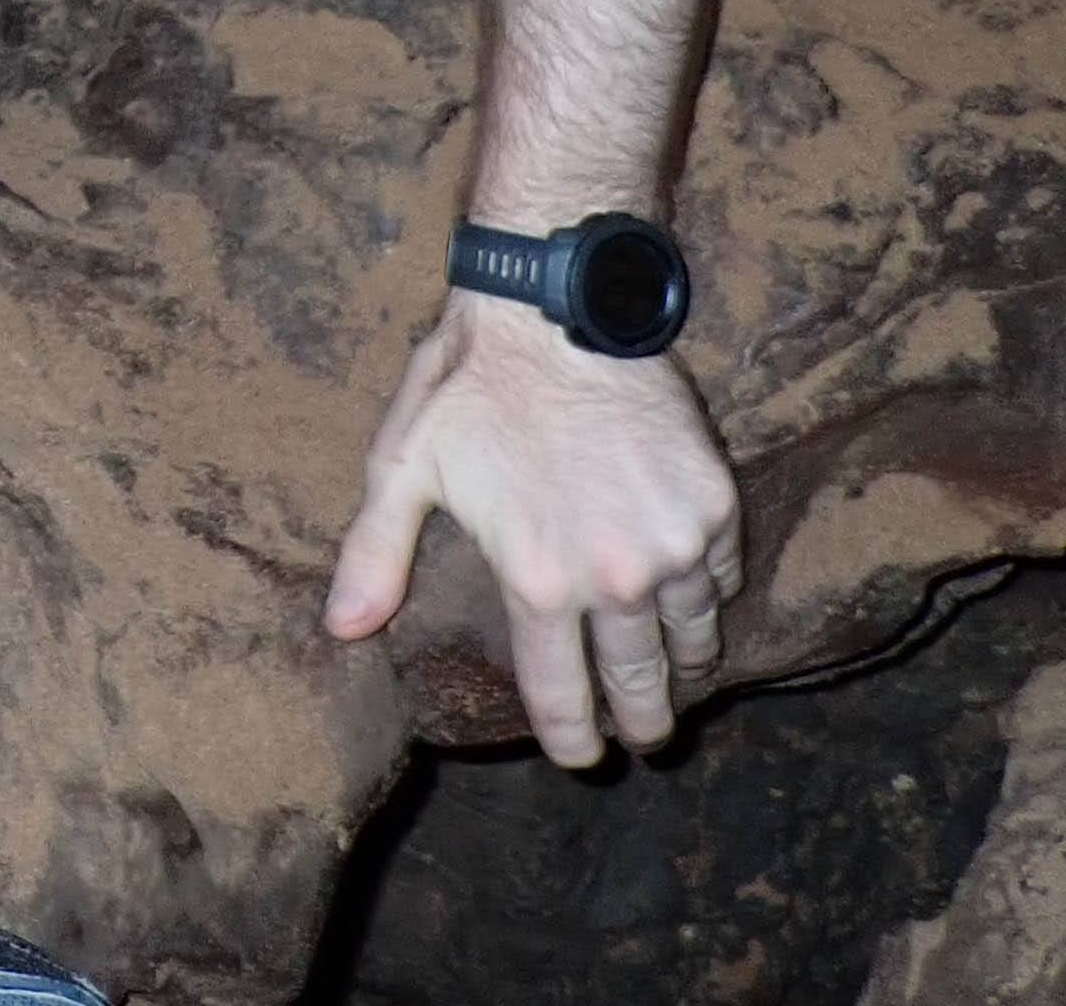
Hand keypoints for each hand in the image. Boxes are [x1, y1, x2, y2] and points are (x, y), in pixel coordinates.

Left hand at [321, 294, 743, 765]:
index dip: (573, 740)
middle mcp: (618, 577)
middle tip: (645, 736)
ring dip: (683, 663)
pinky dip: (708, 592)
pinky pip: (723, 576)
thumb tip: (342, 630)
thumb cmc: (471, 385)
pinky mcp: (716, 504)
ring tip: (673, 673)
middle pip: (644, 686)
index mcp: (540, 580)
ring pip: (694, 638)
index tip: (582, 757)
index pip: (565, 696)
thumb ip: (376, 555)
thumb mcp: (404, 465)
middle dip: (644, 722)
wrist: (557, 307)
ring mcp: (677, 543)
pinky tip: (691, 594)